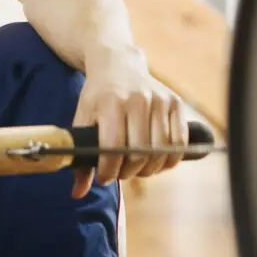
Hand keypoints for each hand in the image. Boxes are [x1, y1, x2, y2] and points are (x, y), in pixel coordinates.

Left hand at [71, 48, 188, 198]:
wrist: (118, 63)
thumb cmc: (98, 95)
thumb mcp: (82, 118)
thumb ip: (81, 155)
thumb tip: (78, 193)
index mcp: (111, 102)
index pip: (113, 149)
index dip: (109, 171)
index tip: (104, 177)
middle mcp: (138, 99)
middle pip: (138, 154)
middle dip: (128, 172)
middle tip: (121, 172)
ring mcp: (159, 100)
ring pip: (160, 151)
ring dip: (149, 169)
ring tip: (137, 167)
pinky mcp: (175, 102)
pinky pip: (179, 142)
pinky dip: (170, 159)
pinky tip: (156, 160)